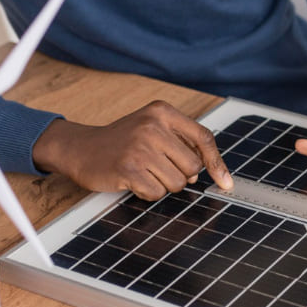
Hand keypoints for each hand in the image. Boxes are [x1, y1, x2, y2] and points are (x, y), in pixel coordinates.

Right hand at [31, 100, 232, 198]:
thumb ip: (180, 144)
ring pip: (176, 183)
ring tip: (143, 172)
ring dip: (162, 185)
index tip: (226, 183)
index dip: (217, 163)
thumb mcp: (152, 129)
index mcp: (162, 112)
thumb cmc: (121, 142)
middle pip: (192, 167)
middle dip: (180, 176)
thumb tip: (208, 173)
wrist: (80, 148)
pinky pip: (156, 193)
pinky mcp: (128, 168)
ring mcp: (140, 147)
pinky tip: (133, 181)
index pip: (203, 138)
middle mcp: (152, 126)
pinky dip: (147, 193)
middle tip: (158, 169)